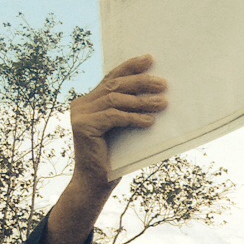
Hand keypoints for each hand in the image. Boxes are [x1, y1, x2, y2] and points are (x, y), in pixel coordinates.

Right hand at [67, 54, 167, 199]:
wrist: (95, 184)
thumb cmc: (114, 159)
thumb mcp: (123, 130)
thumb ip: (128, 111)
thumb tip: (158, 96)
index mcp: (89, 101)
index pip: (111, 78)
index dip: (130, 67)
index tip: (150, 59)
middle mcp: (81, 104)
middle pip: (115, 86)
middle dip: (141, 82)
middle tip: (163, 84)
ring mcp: (80, 115)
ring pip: (115, 100)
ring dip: (142, 101)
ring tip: (163, 103)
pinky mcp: (83, 126)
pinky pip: (114, 117)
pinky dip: (134, 118)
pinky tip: (150, 121)